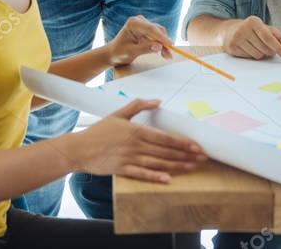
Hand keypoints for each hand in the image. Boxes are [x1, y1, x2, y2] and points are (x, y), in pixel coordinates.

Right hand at [67, 98, 206, 182]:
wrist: (79, 149)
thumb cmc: (99, 131)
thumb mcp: (118, 114)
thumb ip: (138, 106)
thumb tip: (158, 101)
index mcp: (136, 130)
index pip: (164, 137)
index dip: (182, 142)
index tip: (196, 145)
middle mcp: (135, 145)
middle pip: (165, 150)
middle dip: (185, 154)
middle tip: (202, 157)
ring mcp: (129, 158)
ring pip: (157, 163)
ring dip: (176, 165)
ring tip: (192, 167)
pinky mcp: (122, 170)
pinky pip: (142, 174)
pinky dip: (155, 177)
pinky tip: (168, 180)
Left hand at [106, 15, 172, 66]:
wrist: (113, 53)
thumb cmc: (119, 52)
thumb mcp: (131, 52)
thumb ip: (144, 48)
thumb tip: (159, 46)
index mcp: (133, 23)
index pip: (151, 29)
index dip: (162, 37)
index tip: (170, 44)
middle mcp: (139, 21)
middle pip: (157, 30)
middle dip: (164, 42)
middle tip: (168, 55)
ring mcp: (144, 24)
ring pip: (159, 33)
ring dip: (163, 44)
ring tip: (167, 56)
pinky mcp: (147, 30)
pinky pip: (157, 36)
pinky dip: (160, 44)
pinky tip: (163, 53)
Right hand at [222, 16, 280, 59]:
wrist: (230, 31)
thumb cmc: (253, 31)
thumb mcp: (266, 29)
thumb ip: (280, 36)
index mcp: (254, 21)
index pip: (269, 37)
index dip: (279, 47)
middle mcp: (244, 28)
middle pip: (264, 48)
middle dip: (271, 52)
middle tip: (271, 51)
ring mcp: (236, 37)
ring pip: (257, 55)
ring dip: (262, 54)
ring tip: (258, 48)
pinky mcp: (231, 47)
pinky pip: (249, 57)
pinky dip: (252, 56)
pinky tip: (249, 49)